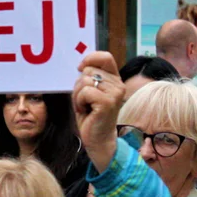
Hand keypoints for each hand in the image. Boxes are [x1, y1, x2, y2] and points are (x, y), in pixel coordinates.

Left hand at [73, 51, 124, 172]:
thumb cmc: (91, 116)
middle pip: (88, 70)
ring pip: (85, 81)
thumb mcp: (90, 92)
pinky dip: (79, 101)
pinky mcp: (108, 102)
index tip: (80, 68)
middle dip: (79, 85)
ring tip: (85, 106)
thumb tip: (80, 66)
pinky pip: (85, 92)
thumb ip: (89, 78)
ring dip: (78, 95)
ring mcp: (114, 93)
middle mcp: (118, 84)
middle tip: (84, 100)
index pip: (105, 57)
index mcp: (114, 79)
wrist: (98, 139)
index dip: (89, 59)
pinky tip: (85, 111)